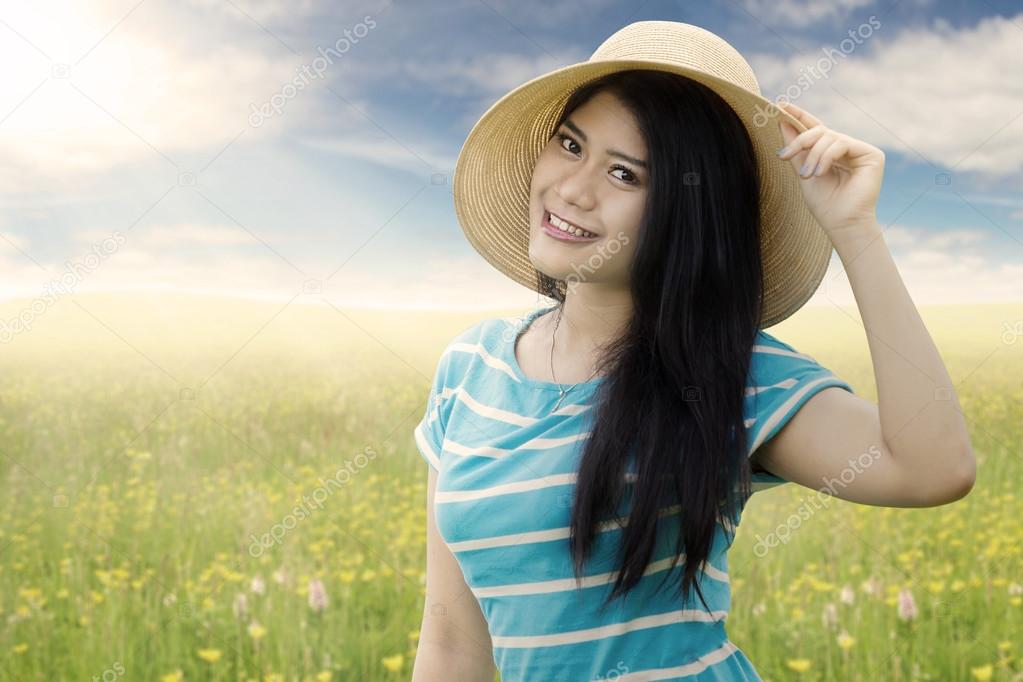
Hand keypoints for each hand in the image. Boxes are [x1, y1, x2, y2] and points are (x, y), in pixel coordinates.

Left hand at [776, 101, 885, 242]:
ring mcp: (859, 150)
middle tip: (784, 155)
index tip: (779, 105)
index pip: (814, 128)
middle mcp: (846, 149)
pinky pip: (842, 143)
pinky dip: (827, 156)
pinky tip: (820, 172)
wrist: (841, 224)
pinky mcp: (872, 154)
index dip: (798, 116)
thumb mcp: (803, 171)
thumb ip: (796, 148)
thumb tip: (782, 121)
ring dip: (813, 155)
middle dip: (800, 141)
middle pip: (819, 131)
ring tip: (808, 175)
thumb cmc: (824, 204)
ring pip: (829, 136)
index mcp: (830, 153)